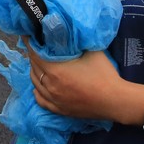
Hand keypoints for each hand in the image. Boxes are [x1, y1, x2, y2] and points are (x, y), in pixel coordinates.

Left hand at [26, 44, 143, 123]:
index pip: (35, 54)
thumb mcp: (91, 52)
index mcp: (55, 70)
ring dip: (35, 72)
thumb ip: (77, 43)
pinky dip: (37, 91)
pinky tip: (38, 87)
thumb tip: (69, 34)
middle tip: (37, 47)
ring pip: (36, 83)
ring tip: (38, 63)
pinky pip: (41, 100)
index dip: (30, 43)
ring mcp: (54, 100)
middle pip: (34, 68)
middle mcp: (50, 86)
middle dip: (34, 56)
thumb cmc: (104, 74)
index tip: (28, 35)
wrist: (114, 101)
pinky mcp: (59, 110)